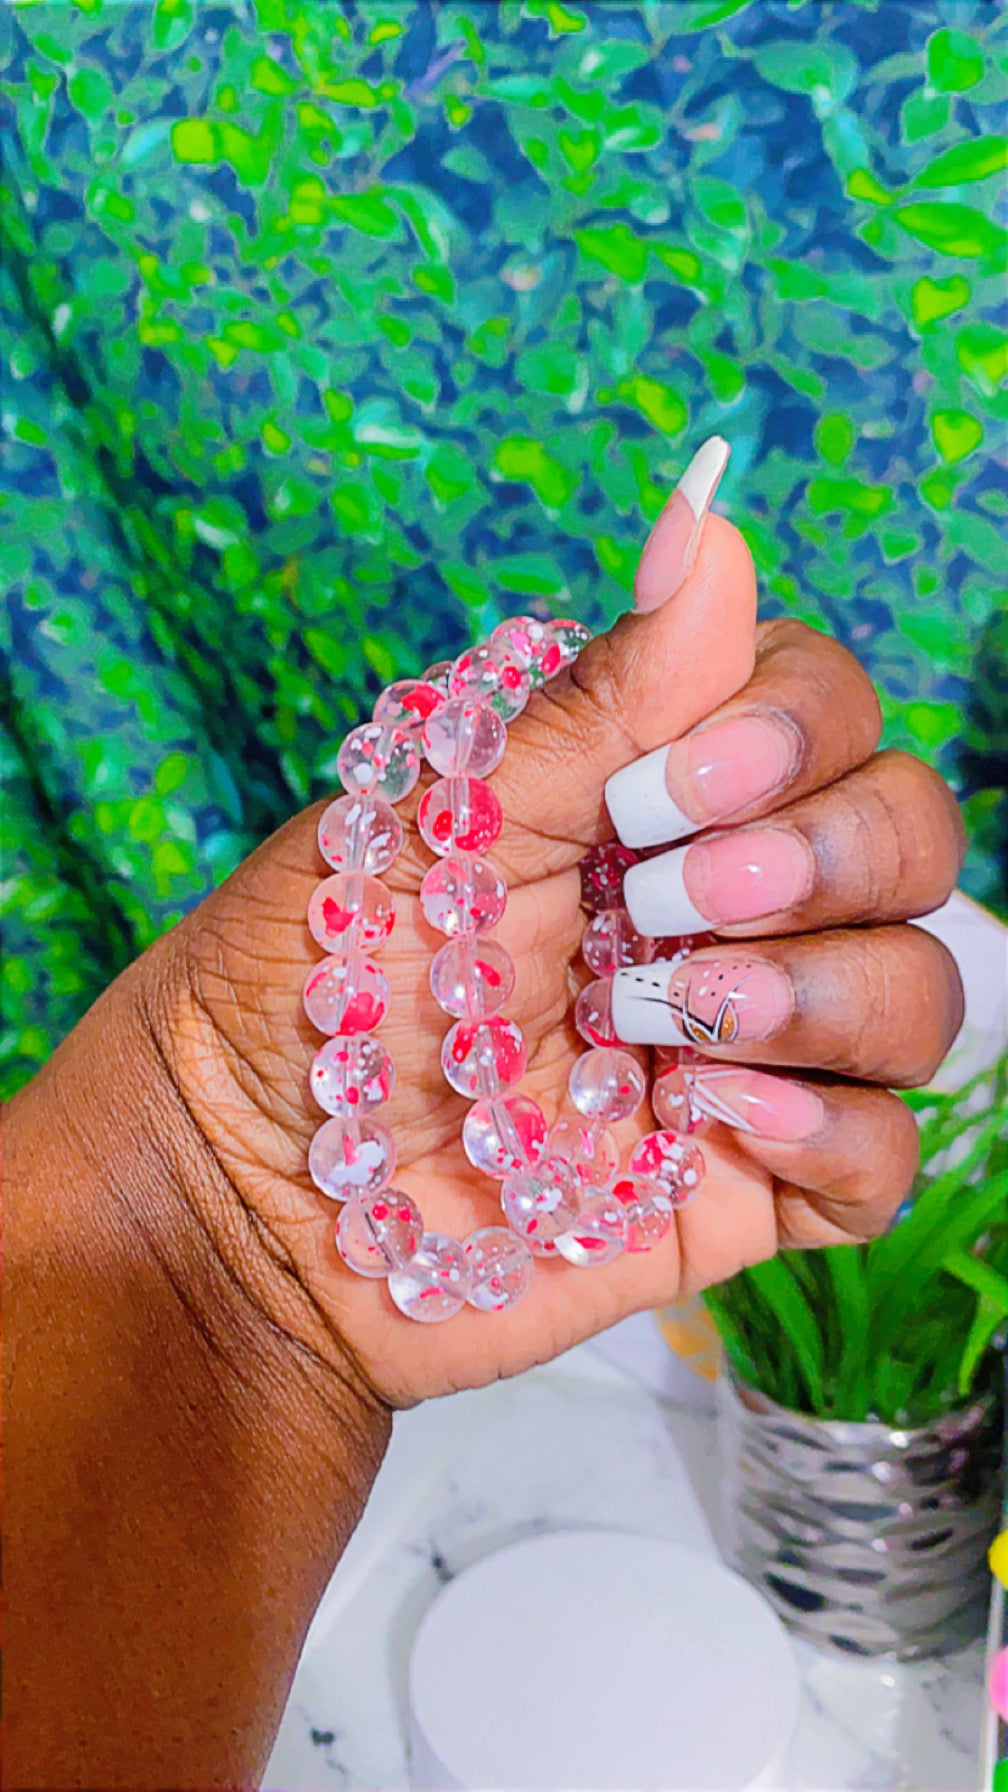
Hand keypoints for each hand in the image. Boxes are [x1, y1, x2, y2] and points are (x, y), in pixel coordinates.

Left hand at [143, 514, 963, 1408]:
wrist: (250, 1183)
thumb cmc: (315, 976)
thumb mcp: (449, 818)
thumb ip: (604, 693)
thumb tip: (710, 507)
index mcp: (660, 796)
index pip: (829, 711)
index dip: (792, 732)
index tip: (663, 790)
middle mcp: (728, 908)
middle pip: (910, 838)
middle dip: (814, 860)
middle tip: (658, 908)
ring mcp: (746, 1046)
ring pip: (921, 993)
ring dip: (819, 996)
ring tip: (658, 1024)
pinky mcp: (746, 1179)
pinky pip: (886, 1156)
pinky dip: (830, 1133)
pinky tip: (703, 1122)